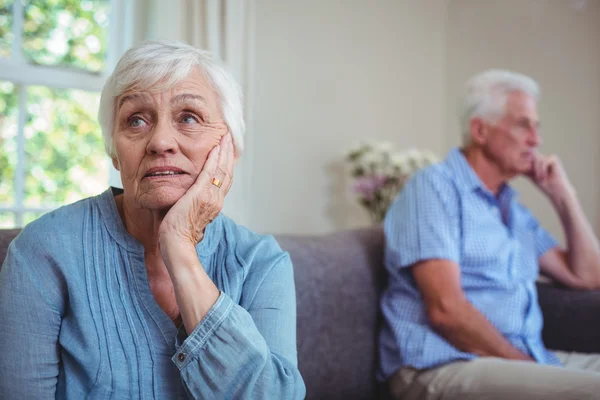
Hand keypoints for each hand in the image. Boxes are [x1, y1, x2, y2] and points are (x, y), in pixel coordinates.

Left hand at [158, 133, 234, 247]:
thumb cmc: (177, 234)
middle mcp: (216, 200)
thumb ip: (192, 206)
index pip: (224, 181)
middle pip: (227, 173)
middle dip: (229, 154)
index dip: (226, 164)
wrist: (176, 244)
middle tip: (229, 138)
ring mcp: (211, 197)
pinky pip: (211, 172)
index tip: (226, 151)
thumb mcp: (188, 216)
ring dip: (225, 152)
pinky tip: (215, 147)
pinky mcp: (201, 195)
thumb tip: (188, 202)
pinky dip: (215, 159)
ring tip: (226, 137)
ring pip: (222, 170)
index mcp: (214, 205)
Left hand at [527, 153, 573, 201]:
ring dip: (537, 170)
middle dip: (531, 168)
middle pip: (530, 157)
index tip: (528, 173)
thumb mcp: (531, 176)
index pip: (526, 158)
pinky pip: (543, 161)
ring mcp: (548, 157)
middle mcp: (542, 158)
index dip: (524, 163)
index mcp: (537, 162)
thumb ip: (525, 169)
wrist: (556, 191)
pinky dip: (542, 169)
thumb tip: (513, 164)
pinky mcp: (554, 159)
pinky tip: (545, 176)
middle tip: (535, 177)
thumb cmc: (545, 185)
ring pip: (536, 159)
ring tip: (540, 179)